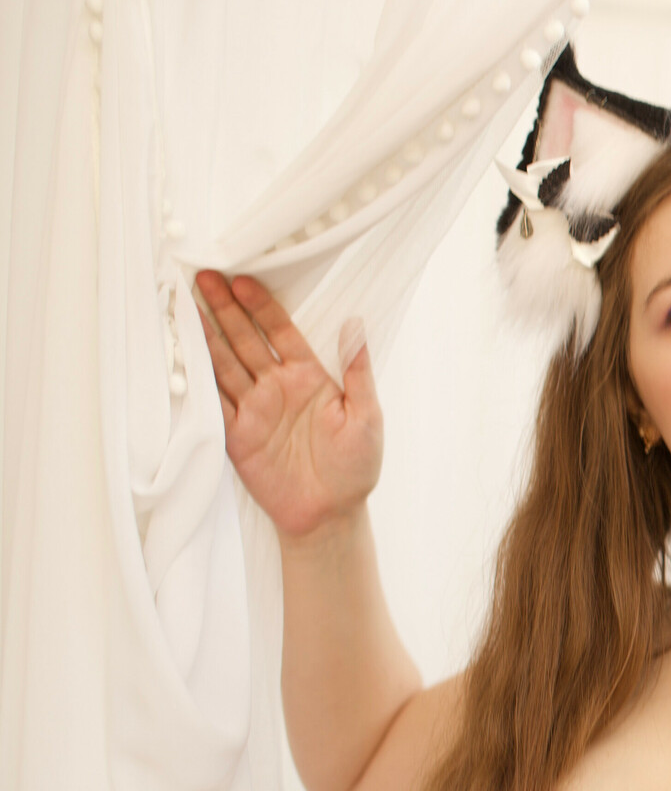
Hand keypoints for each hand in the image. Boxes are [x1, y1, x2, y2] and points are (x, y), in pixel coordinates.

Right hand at [196, 271, 383, 541]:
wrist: (330, 514)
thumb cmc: (356, 467)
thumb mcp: (367, 416)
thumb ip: (358, 372)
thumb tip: (355, 324)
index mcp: (310, 376)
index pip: (280, 332)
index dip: (261, 307)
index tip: (243, 280)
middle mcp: (277, 386)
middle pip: (245, 340)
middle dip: (225, 309)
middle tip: (204, 276)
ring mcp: (254, 407)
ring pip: (223, 363)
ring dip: (205, 335)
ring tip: (185, 303)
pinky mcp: (234, 433)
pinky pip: (212, 400)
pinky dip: (196, 377)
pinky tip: (183, 352)